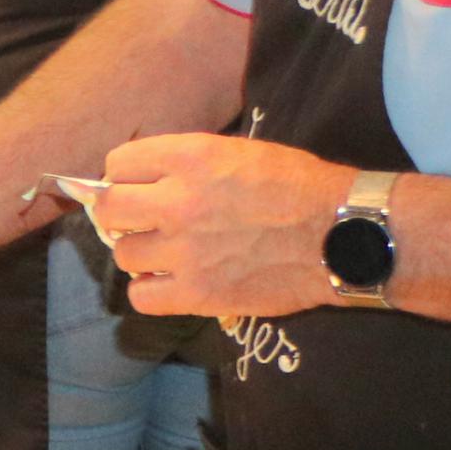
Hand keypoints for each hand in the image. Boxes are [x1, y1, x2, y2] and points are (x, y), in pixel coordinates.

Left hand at [95, 132, 353, 319]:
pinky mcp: (198, 293)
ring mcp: (185, 250)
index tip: (140, 187)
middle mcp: (178, 202)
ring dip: (141, 254)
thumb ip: (186, 162)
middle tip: (143, 222)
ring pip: (123, 255)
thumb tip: (141, 177)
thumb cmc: (297, 186)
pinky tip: (172, 282)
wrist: (342, 235)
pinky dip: (151, 291)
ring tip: (168, 253)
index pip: (118, 164)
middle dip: (120, 215)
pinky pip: (141, 297)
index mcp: (190, 157)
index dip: (126, 176)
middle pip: (108, 210)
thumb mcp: (237, 152)